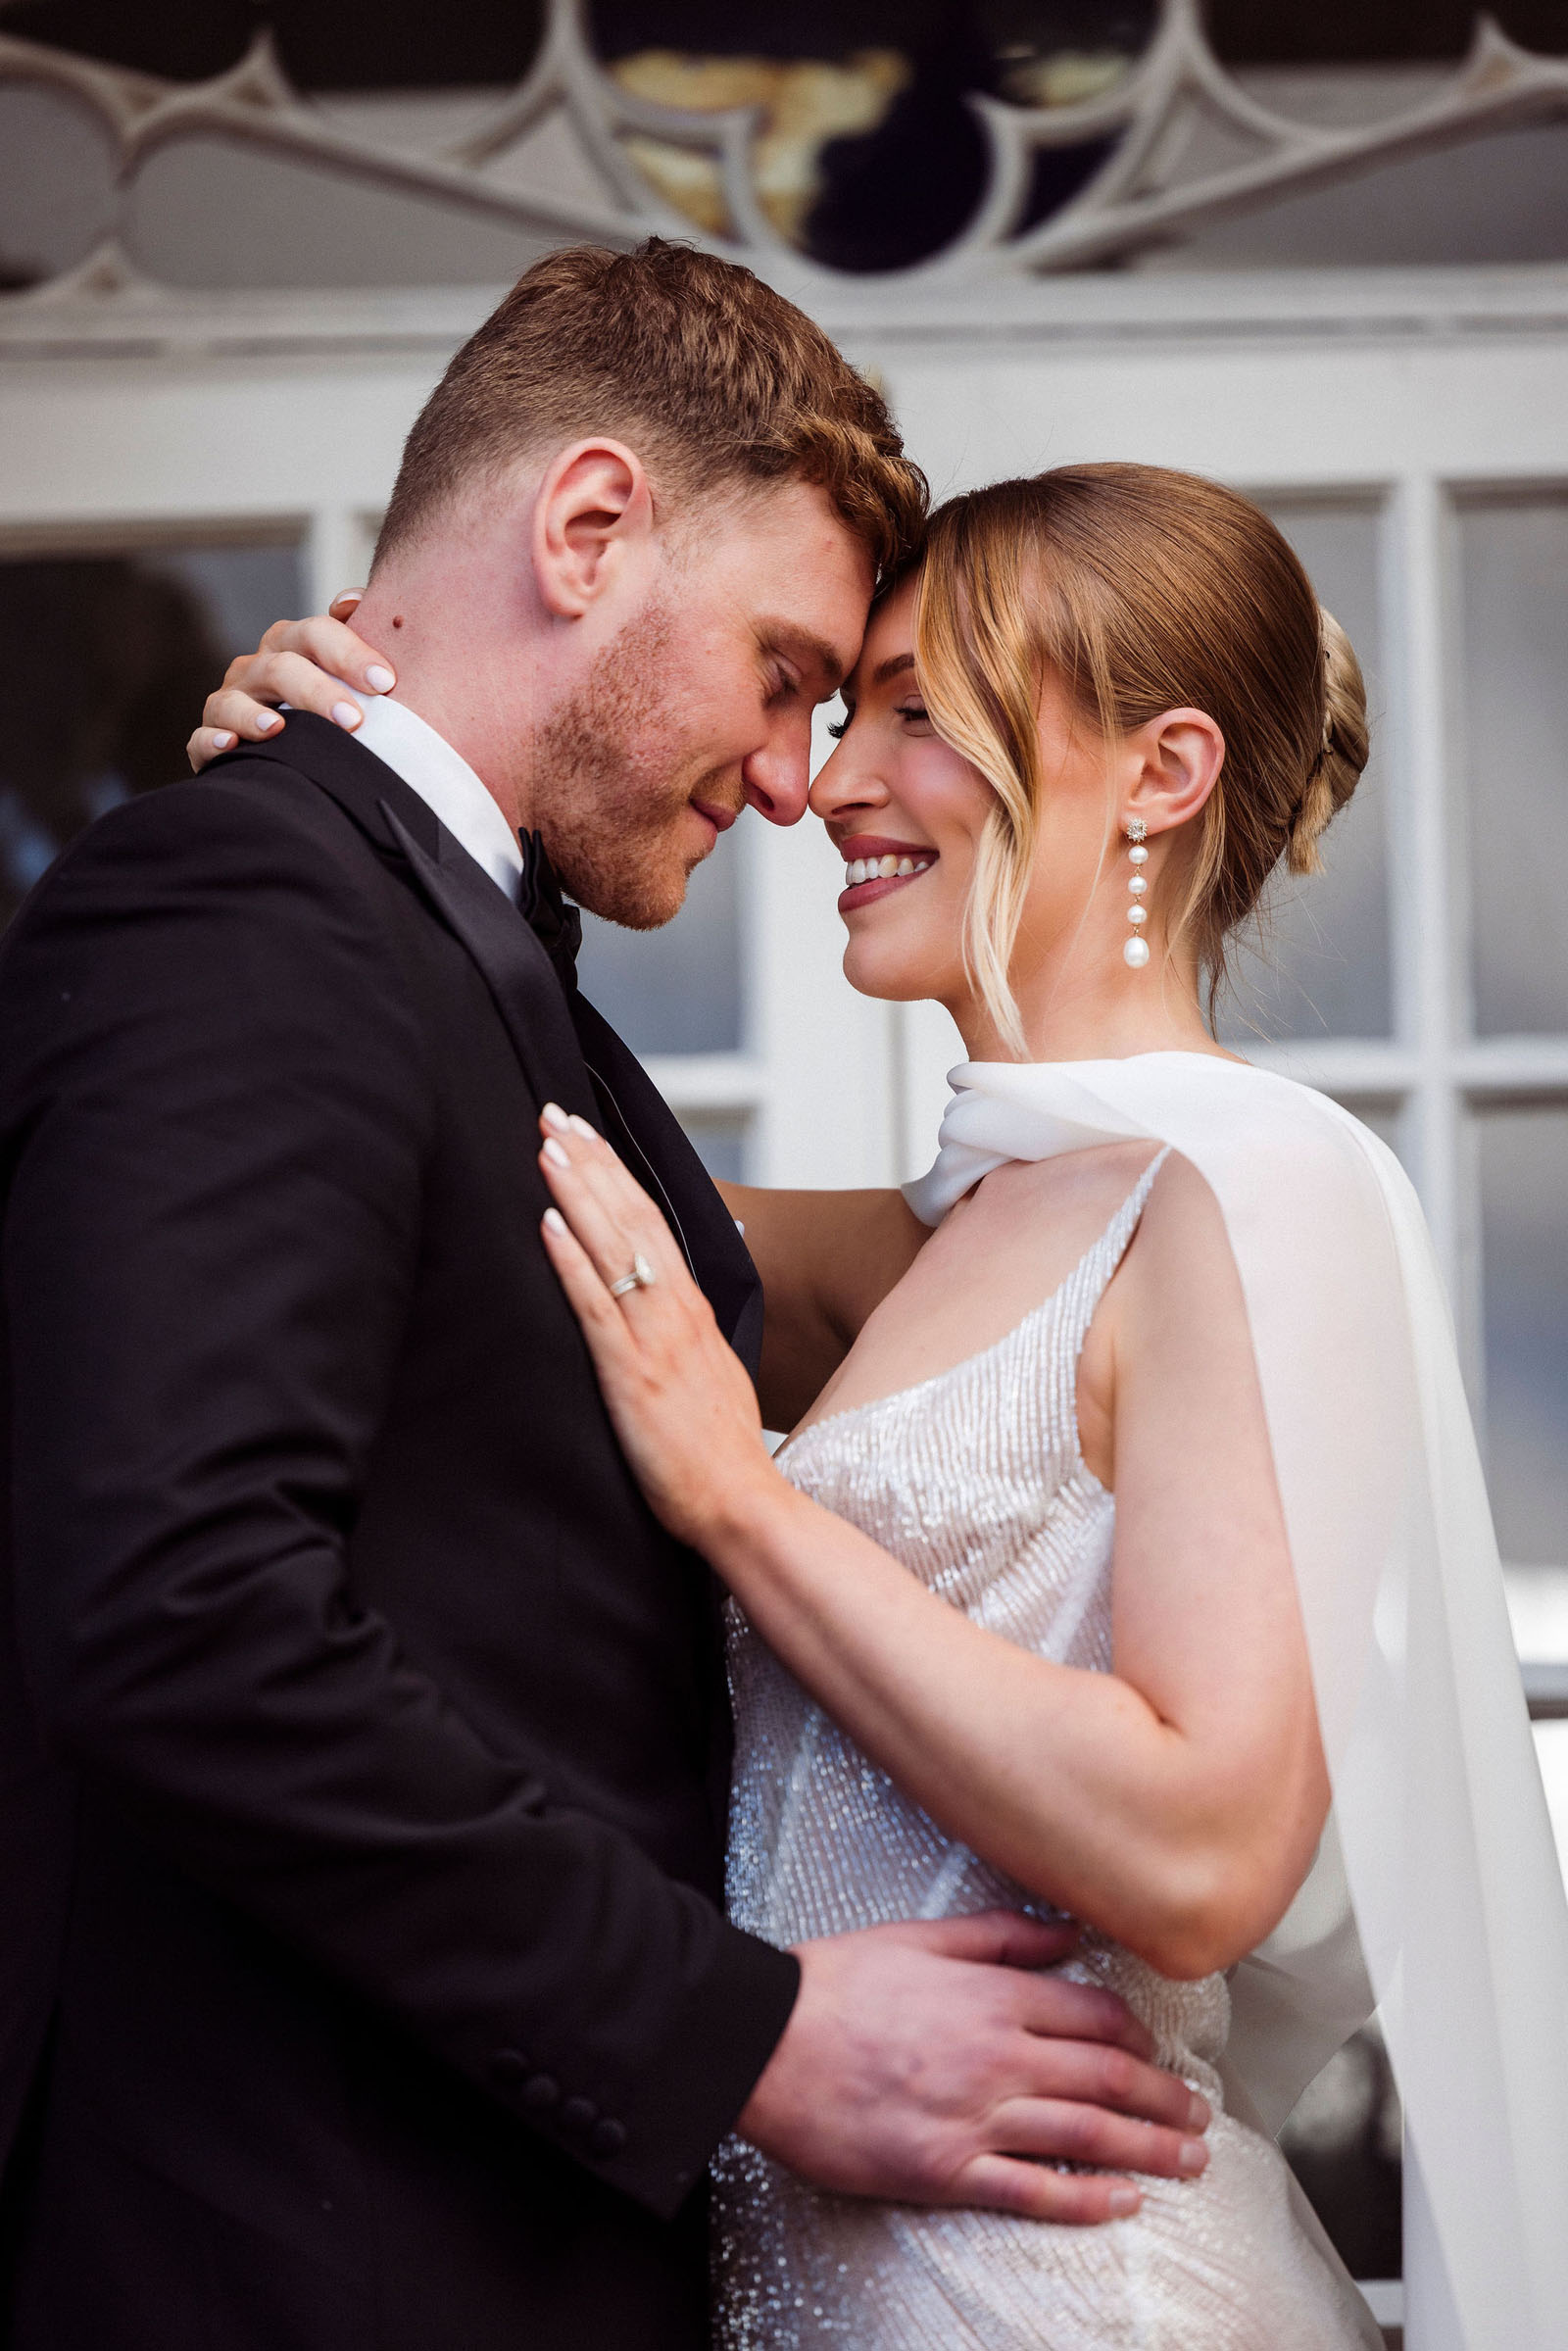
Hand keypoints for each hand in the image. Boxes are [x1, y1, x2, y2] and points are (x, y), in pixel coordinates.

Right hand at [187, 593, 397, 770]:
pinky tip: (231, 745)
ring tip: (279, 729)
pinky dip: (212, 741)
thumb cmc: (332, 709)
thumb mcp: (349, 673)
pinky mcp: (209, 743)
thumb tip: (352, 600)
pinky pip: (201, 739)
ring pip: (233, 702)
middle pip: (281, 668)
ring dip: (254, 716)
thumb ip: (357, 637)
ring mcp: (230, 703)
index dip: (349, 653)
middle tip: (354, 720)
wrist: (300, 759)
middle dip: (317, 692)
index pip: (316, 634)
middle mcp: (257, 670)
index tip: (384, 681)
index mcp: (292, 647)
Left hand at [537, 1104, 776, 1548]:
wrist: (740, 1502)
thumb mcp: (712, 1376)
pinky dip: (571, 1259)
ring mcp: (654, 1339)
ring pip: (614, 1247)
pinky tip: (548, 1223)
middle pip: (632, 1218)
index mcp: (693, 1312)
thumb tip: (660, 1312)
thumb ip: (683, 1338)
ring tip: (547, 1146)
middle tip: (554, 1116)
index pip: (652, 1224)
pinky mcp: (630, 1373)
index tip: (587, 1136)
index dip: (616, 1176)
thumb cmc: (721, 1454)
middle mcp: (677, 1313)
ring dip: (578, 1191)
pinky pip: (595, 1305)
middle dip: (591, 1162)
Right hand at [739, 1913, 1209, 2223]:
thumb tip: (1069, 1933)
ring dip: (1148, 2151)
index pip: (1094, 2016)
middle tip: (1201, 2115)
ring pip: (1085, 2136)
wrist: (767, 2041)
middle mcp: (999, 2058)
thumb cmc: (837, 1984)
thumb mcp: (923, 1936)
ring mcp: (975, 2119)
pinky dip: (1084, 2200)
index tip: (1159, 2054)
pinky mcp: (945, 2171)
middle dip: (1164, 2099)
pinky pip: (1031, 2191)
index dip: (1138, 2038)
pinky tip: (1122, 2205)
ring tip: (1190, 2162)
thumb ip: (1003, 1935)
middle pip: (1106, 2079)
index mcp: (995, 1997)